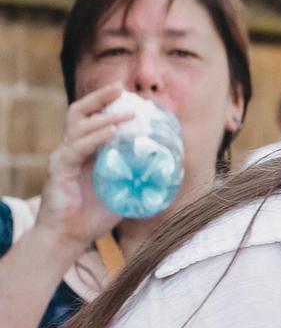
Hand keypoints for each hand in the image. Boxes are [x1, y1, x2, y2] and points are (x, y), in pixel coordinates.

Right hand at [34, 84, 132, 257]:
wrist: (68, 238)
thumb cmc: (95, 215)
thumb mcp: (124, 190)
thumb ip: (141, 176)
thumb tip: (174, 168)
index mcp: (84, 151)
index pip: (91, 118)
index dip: (107, 104)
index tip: (131, 96)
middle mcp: (70, 149)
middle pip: (79, 113)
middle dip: (100, 98)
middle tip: (121, 88)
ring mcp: (63, 158)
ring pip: (78, 126)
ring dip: (106, 117)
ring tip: (131, 114)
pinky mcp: (59, 172)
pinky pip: (76, 148)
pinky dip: (96, 138)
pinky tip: (114, 132)